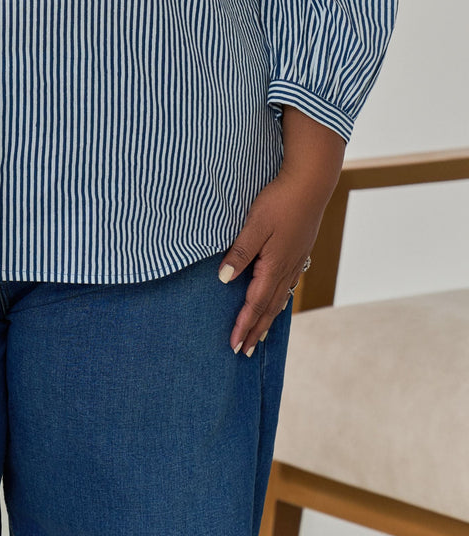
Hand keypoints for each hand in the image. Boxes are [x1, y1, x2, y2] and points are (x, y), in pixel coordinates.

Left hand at [217, 170, 328, 354]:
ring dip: (267, 320)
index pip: (256, 303)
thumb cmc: (280, 201)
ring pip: (280, 299)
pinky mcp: (299, 253)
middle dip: (255, 330)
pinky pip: (286, 286)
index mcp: (274, 265)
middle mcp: (287, 269)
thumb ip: (240, 253)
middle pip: (269, 308)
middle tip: (243, 352)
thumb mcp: (255, 224)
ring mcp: (295, 262)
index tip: (234, 346)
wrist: (311, 183)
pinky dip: (278, 302)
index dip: (244, 325)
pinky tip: (275, 302)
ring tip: (258, 336)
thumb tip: (224, 280)